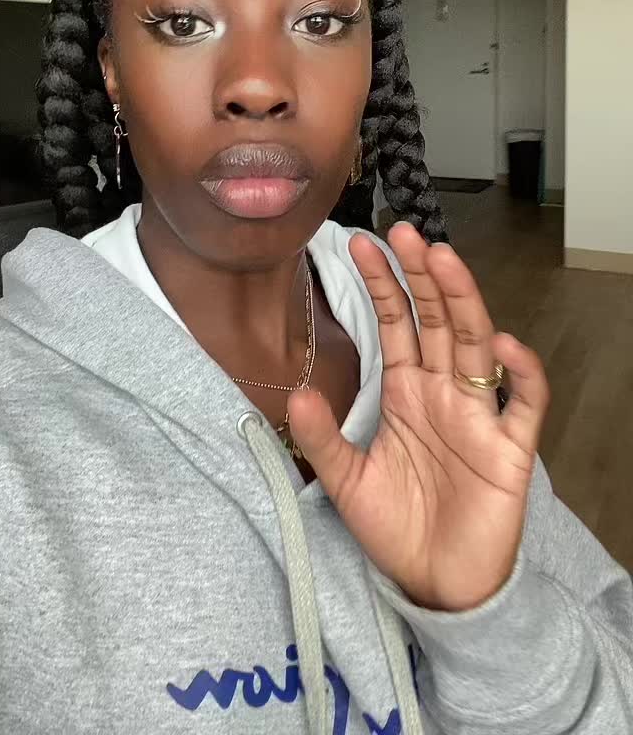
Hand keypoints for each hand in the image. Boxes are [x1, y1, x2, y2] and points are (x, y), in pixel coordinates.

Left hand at [288, 223, 549, 611]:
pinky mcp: (510, 450)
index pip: (396, 323)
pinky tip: (502, 346)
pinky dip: (520, 373)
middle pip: (437, 320)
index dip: (382, 284)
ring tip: (442, 261)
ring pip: (476, 344)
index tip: (359, 243)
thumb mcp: (347, 482)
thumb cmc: (397, 528)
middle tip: (404, 231)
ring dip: (462, 301)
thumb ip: (324, 439)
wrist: (437, 586)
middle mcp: (444, 392)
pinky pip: (523, 404)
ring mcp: (479, 416)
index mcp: (407, 392)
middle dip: (421, 276)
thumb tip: (293, 395)